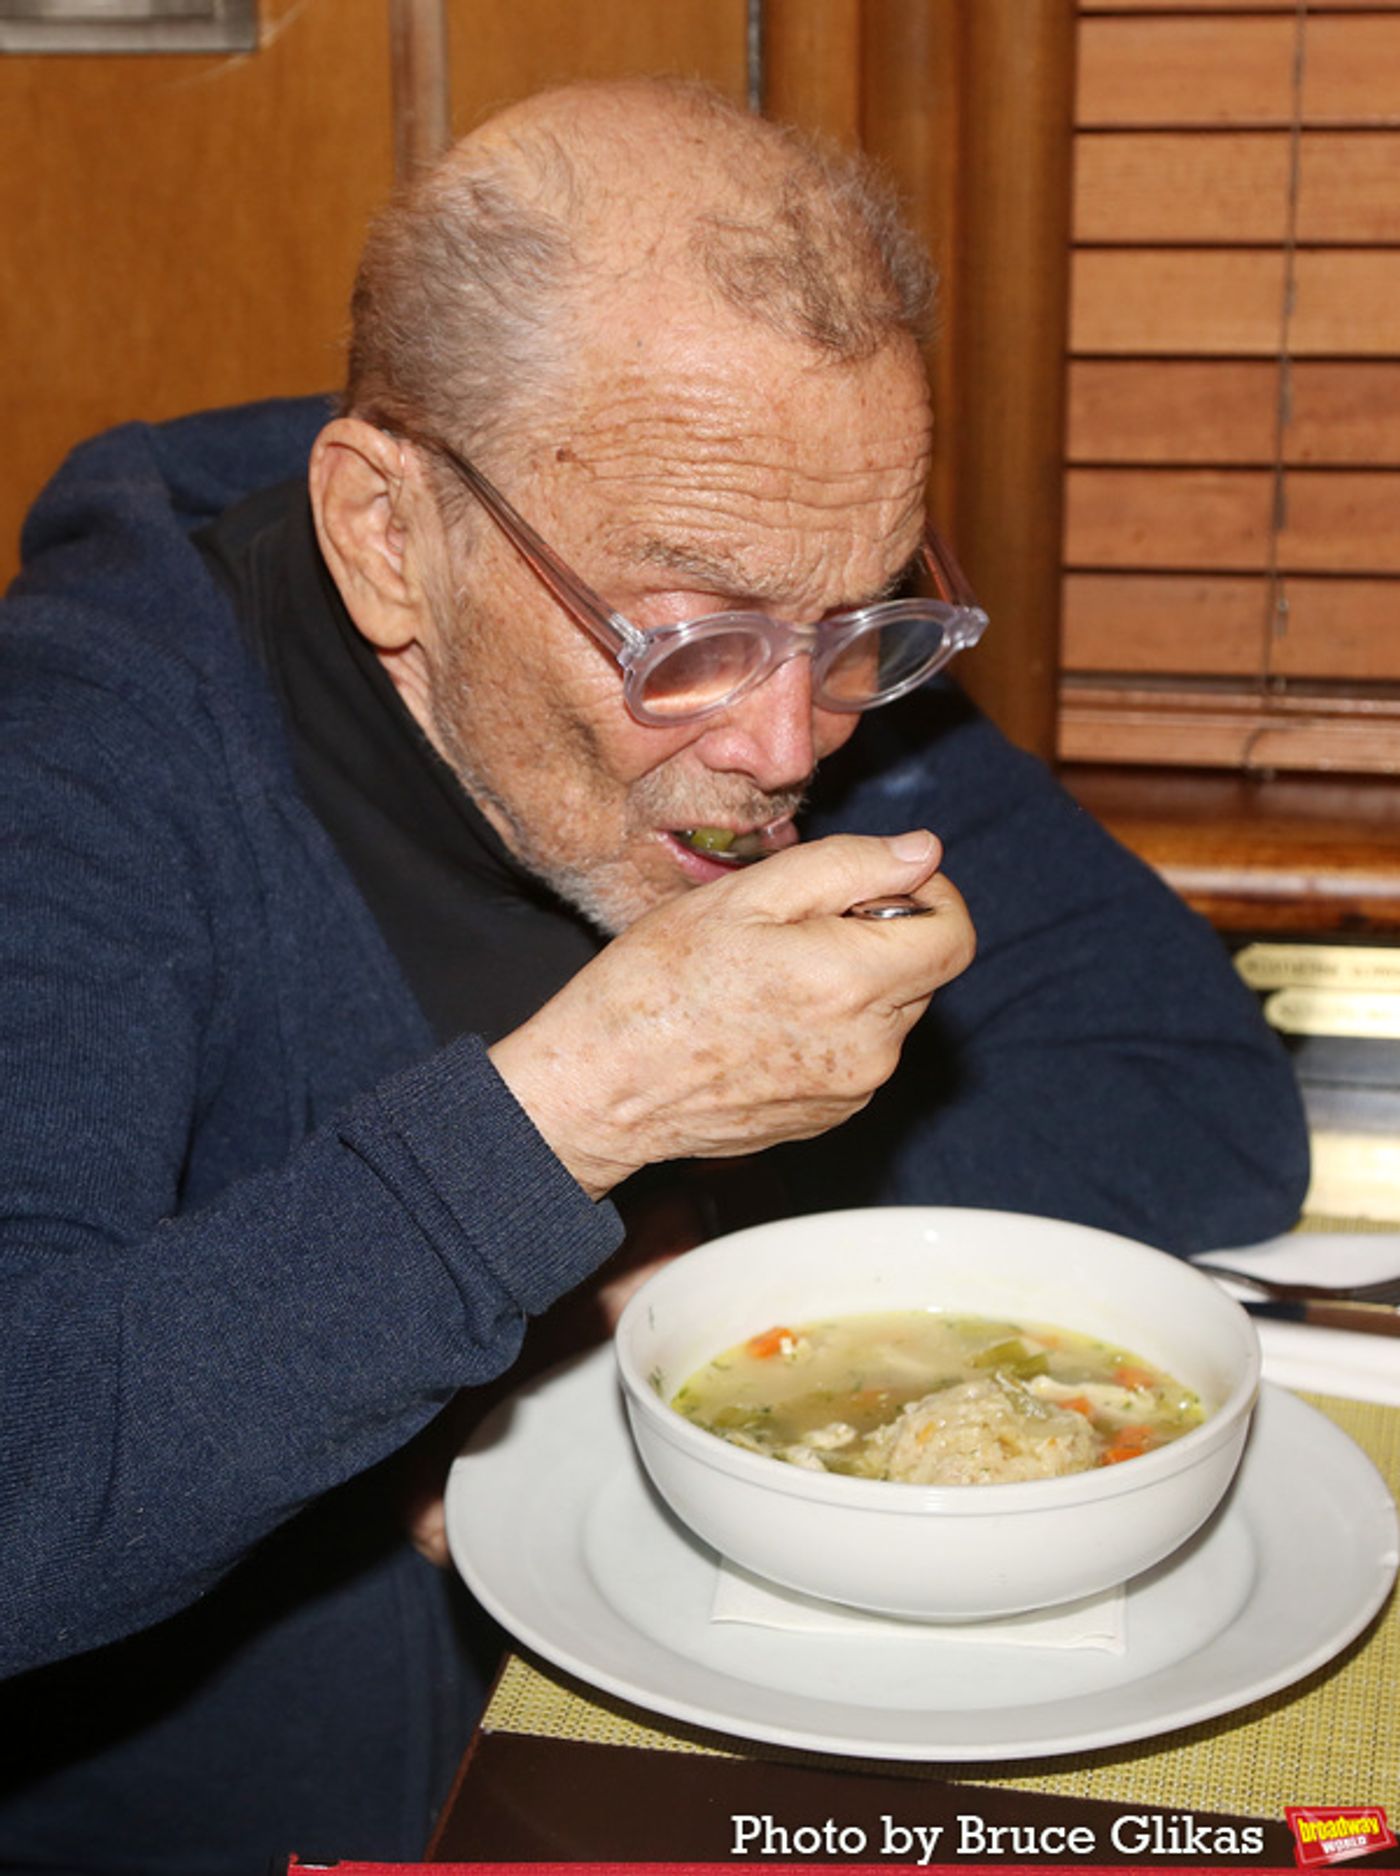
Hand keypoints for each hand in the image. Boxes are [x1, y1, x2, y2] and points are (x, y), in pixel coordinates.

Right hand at [489, 830, 973, 1198]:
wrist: (602, 1088)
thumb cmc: (657, 982)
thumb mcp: (744, 896)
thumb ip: (846, 866)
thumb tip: (924, 852)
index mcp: (850, 982)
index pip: (955, 934)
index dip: (927, 895)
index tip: (876, 884)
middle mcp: (868, 1048)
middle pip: (925, 973)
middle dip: (880, 936)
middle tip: (795, 925)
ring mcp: (850, 1091)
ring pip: (891, 1014)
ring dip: (854, 982)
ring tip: (769, 975)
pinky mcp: (828, 1117)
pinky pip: (858, 1054)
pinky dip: (832, 1026)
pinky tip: (763, 1018)